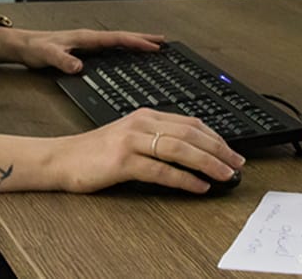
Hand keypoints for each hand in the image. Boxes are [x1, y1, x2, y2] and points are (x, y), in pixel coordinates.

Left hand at [1, 28, 163, 73]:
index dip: (136, 42)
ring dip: (135, 42)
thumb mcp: (48, 55)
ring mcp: (87, 43)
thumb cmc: (34, 48)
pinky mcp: (84, 49)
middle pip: (122, 37)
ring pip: (118, 41)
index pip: (117, 39)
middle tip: (163, 41)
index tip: (154, 46)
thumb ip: (63, 60)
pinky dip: (124, 47)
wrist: (22, 45)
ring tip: (152, 45)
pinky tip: (127, 53)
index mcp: (86, 38)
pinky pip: (110, 47)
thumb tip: (78, 67)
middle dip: (143, 38)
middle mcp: (89, 38)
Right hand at [51, 108, 244, 193]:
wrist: (63, 159)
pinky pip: (161, 170)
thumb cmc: (97, 152)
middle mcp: (142, 124)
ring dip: (208, 163)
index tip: (232, 151)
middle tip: (238, 163)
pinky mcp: (122, 162)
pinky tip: (199, 185)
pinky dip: (184, 179)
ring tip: (226, 174)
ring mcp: (132, 141)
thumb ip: (157, 138)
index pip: (190, 122)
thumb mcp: (131, 137)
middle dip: (219, 149)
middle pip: (190, 134)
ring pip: (180, 149)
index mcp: (146, 115)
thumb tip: (192, 151)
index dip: (216, 137)